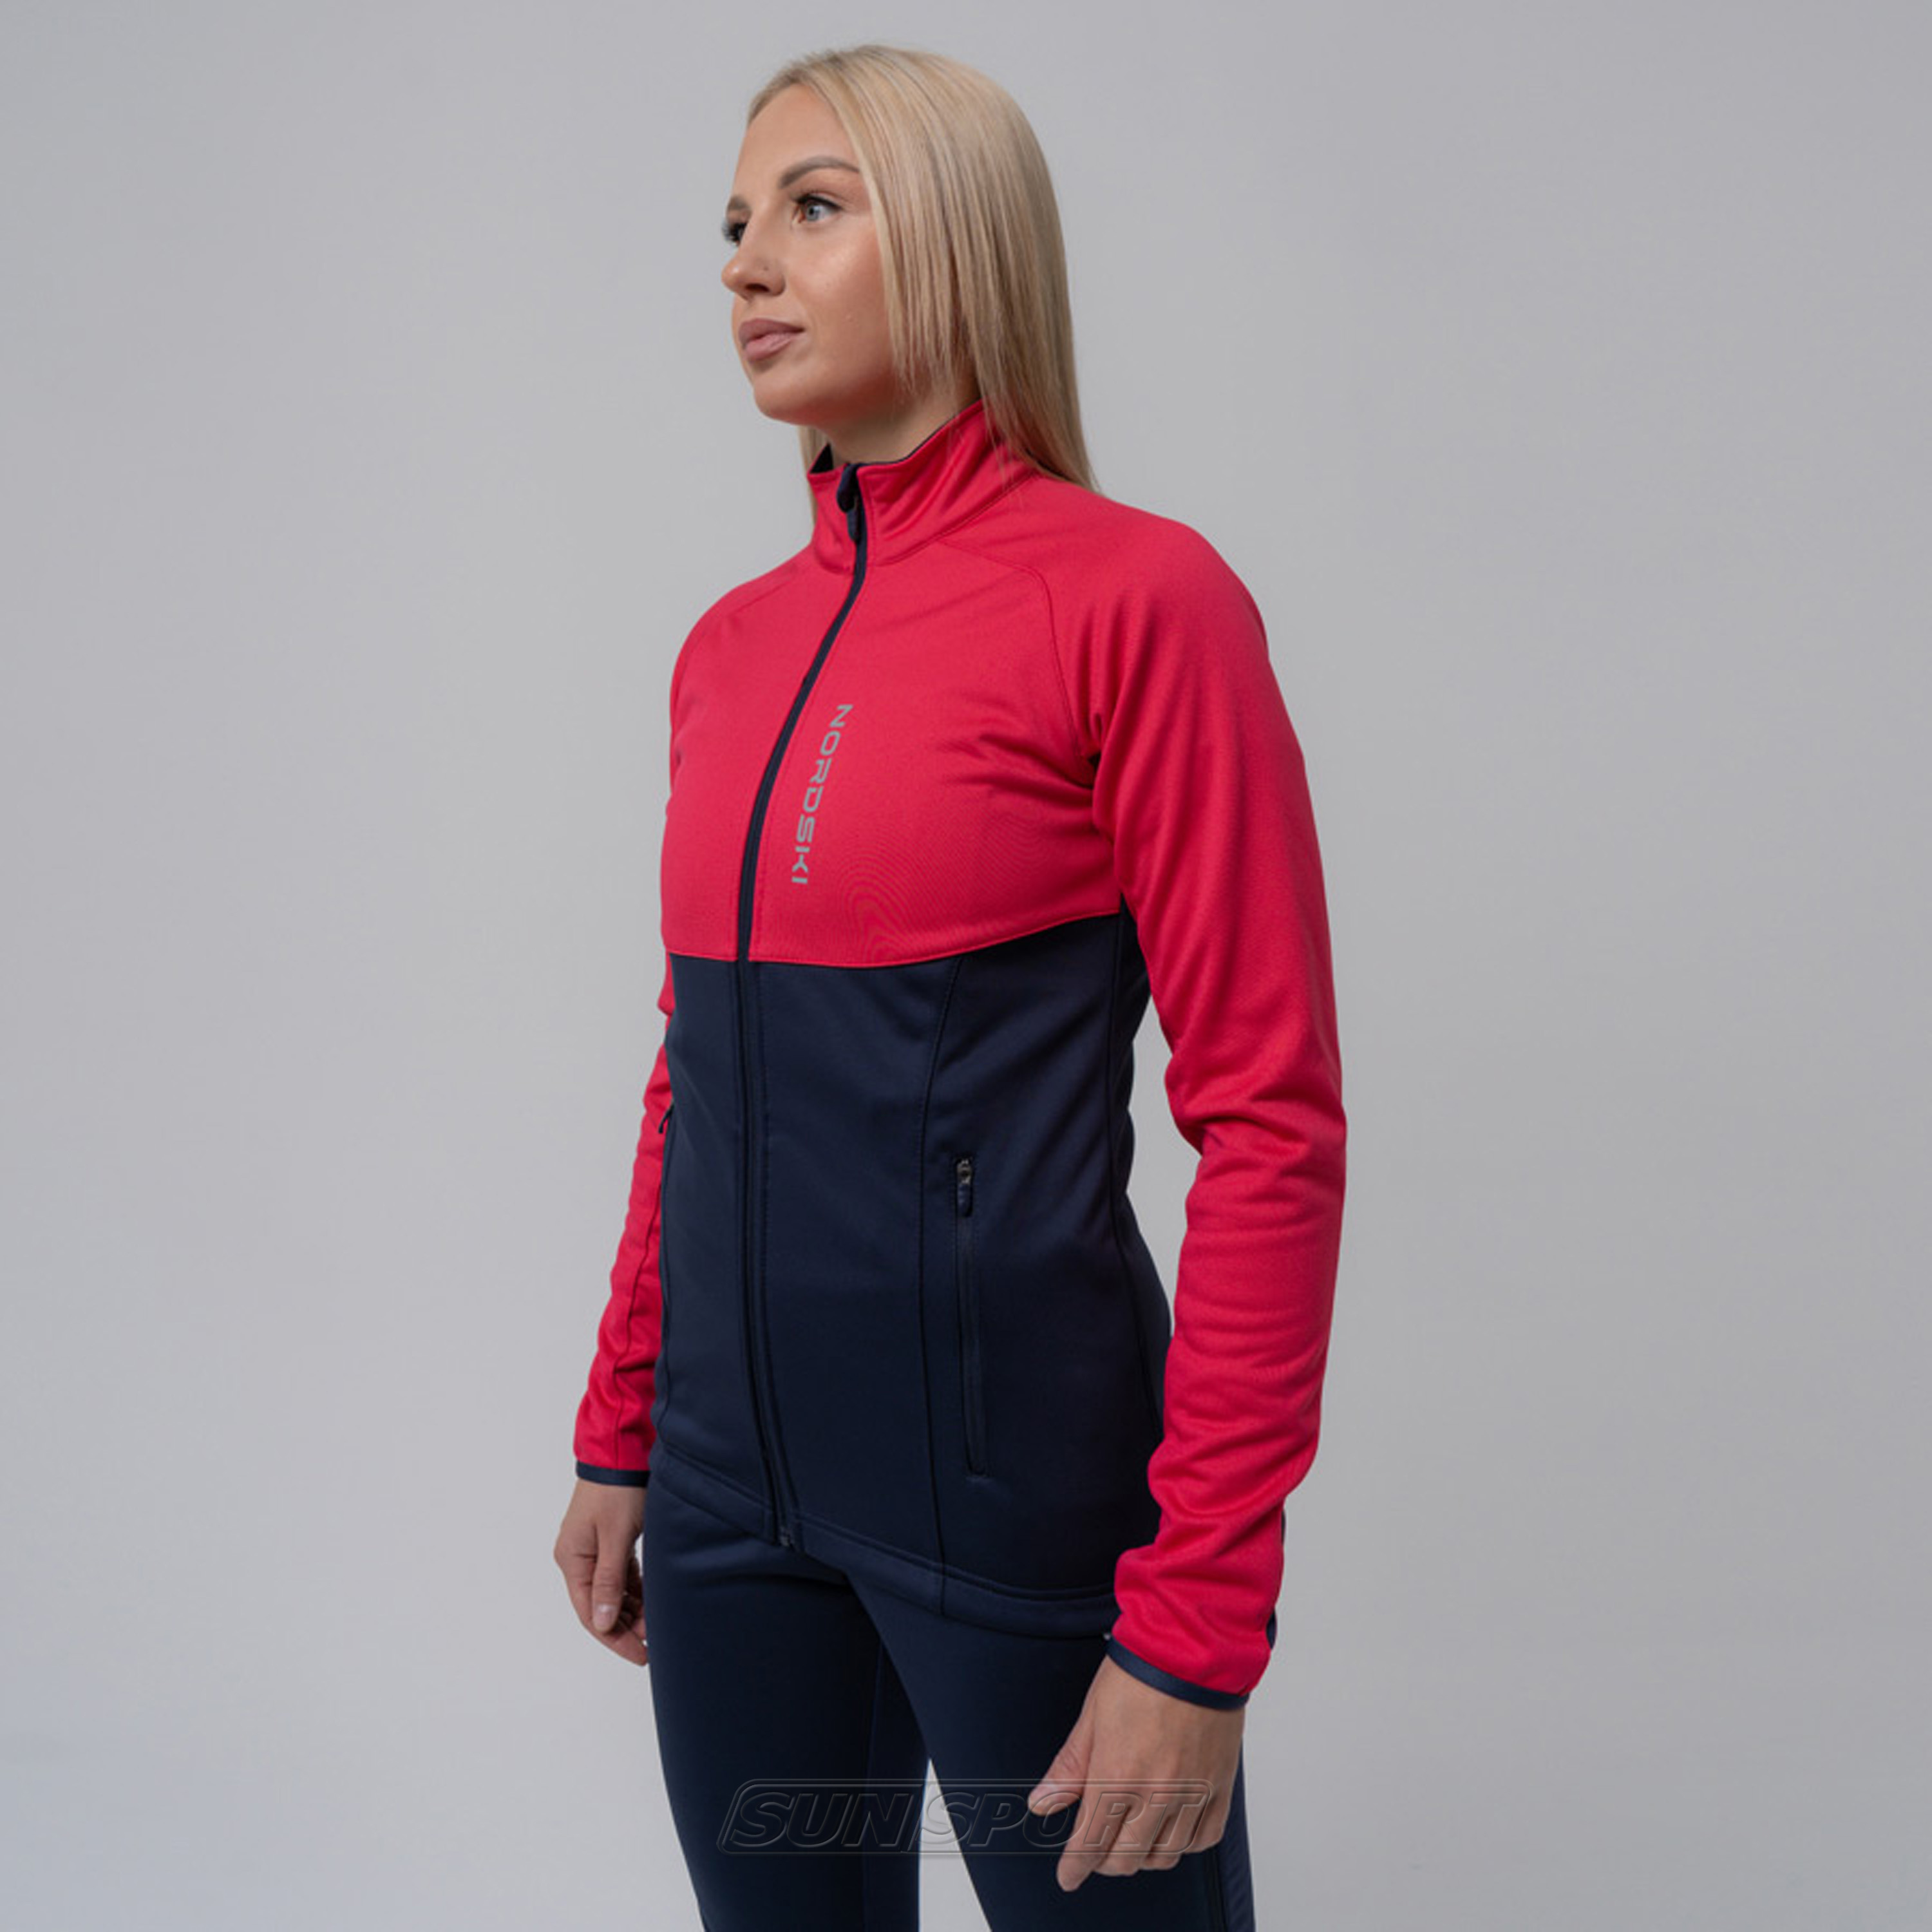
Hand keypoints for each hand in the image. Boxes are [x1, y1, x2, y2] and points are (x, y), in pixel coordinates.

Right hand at [554, 1479, 649, 1665]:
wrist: (623, 1450)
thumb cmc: (618, 1490)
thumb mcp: (616, 1537)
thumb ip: (609, 1580)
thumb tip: (602, 1623)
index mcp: (572, 1558)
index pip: (590, 1612)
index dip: (614, 1638)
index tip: (640, 1655)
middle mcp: (578, 1557)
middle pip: (601, 1605)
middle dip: (626, 1626)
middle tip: (654, 1643)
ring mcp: (594, 1548)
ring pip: (613, 1592)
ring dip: (633, 1609)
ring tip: (657, 1624)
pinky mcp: (611, 1540)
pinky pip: (622, 1575)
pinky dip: (636, 1590)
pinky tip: (652, 1601)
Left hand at [1026, 1654, 1243, 1891]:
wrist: (1194, 1648)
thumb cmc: (1139, 1673)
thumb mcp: (1091, 1717)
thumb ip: (1069, 1769)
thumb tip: (1041, 1805)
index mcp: (1117, 1777)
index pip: (1090, 1844)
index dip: (1075, 1867)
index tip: (1068, 1876)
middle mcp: (1156, 1794)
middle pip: (1126, 1858)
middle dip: (1104, 1860)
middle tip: (1096, 1848)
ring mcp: (1192, 1793)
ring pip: (1165, 1855)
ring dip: (1144, 1854)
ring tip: (1132, 1837)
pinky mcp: (1219, 1785)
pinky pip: (1204, 1838)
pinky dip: (1185, 1843)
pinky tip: (1172, 1829)